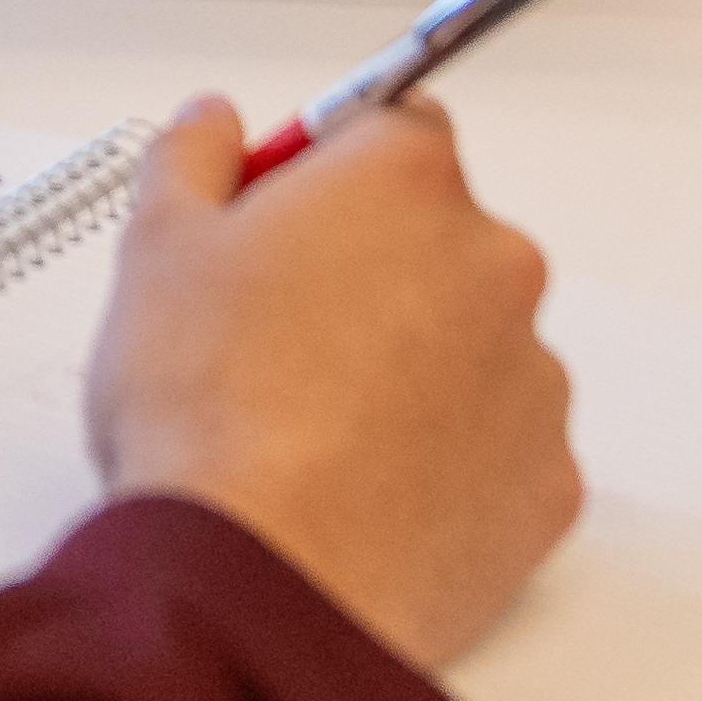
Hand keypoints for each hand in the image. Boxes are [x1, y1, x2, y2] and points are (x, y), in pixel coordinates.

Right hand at [86, 97, 579, 668]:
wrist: (265, 578)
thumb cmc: (211, 414)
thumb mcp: (154, 248)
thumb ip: (190, 157)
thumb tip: (211, 125)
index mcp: (404, 180)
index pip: (386, 123)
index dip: (322, 169)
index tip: (276, 212)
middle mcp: (494, 262)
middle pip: (434, 237)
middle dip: (368, 271)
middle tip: (273, 334)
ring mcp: (533, 377)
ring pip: (471, 346)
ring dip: (411, 367)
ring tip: (310, 428)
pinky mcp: (547, 482)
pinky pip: (498, 449)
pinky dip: (445, 460)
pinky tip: (361, 487)